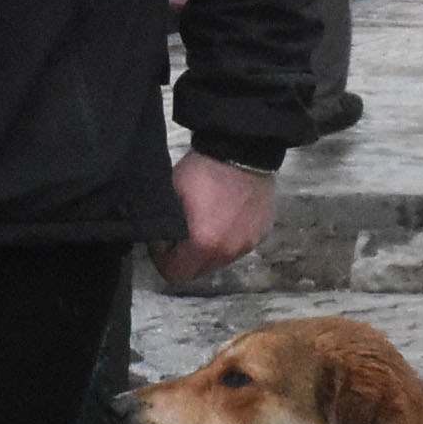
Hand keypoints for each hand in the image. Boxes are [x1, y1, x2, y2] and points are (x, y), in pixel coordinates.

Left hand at [151, 151, 276, 283]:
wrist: (242, 149)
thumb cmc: (202, 170)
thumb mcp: (172, 194)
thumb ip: (164, 224)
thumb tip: (160, 237)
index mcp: (204, 244)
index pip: (176, 274)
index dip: (163, 258)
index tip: (163, 240)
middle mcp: (229, 252)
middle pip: (199, 271)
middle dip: (185, 256)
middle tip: (181, 232)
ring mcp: (248, 244)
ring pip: (220, 260)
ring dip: (208, 249)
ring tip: (205, 222)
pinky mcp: (261, 233)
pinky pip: (238, 246)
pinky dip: (228, 238)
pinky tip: (225, 215)